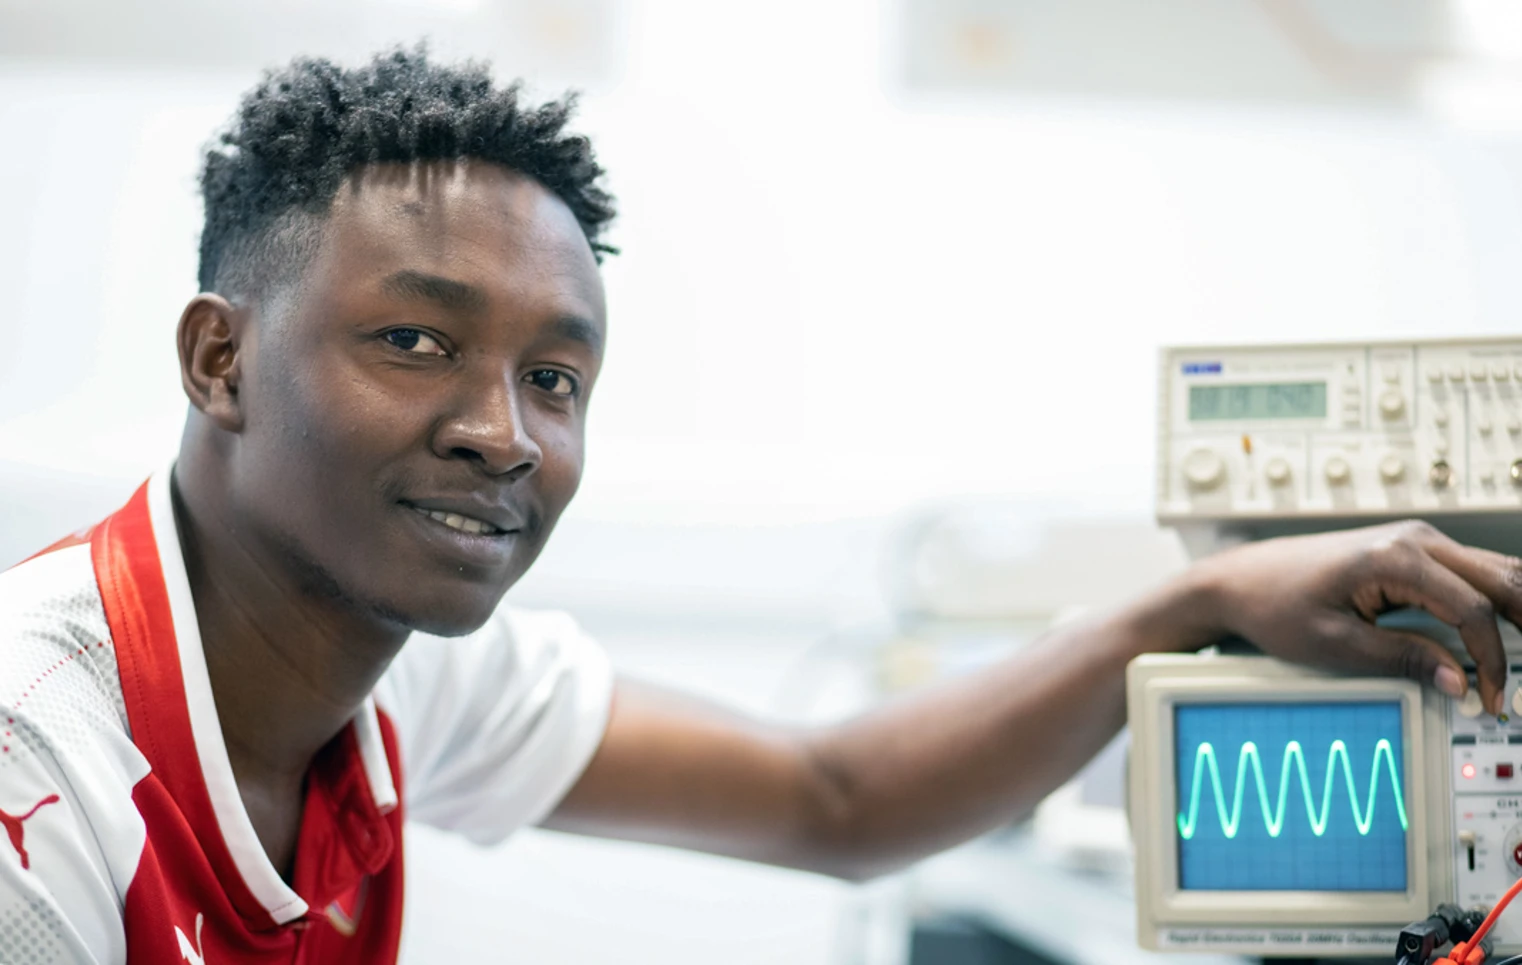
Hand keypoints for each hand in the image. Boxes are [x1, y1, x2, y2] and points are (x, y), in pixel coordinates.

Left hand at [1194, 520, 1521, 714]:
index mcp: (1396, 557)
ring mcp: (1416, 541)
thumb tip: (1459, 681)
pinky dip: (1495, 604)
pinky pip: (1473, 575)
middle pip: (1503, 580)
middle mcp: (1414, 539)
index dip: (1492, 661)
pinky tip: (1500, 637)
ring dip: (1517, 614)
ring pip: (1496, 572)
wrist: (1242, 581)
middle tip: (1520, 681)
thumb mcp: (1335, 644)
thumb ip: (1402, 659)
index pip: (1474, 611)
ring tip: (1517, 661)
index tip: (1490, 697)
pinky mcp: (1413, 552)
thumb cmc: (1275, 605)